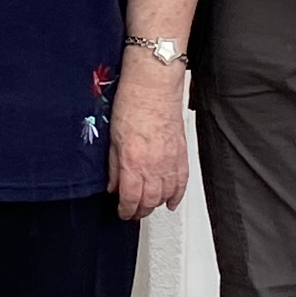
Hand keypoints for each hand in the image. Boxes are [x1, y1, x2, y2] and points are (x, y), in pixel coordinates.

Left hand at [110, 68, 189, 220]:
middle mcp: (154, 164)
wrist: (154, 84)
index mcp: (133, 161)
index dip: (125, 210)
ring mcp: (170, 160)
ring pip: (166, 195)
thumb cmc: (133, 102)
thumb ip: (114, 166)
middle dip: (140, 211)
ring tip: (148, 206)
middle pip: (149, 201)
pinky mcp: (182, 153)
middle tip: (133, 212)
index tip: (122, 212)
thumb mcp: (113, 137)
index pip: (130, 198)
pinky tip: (171, 202)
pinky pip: (182, 182)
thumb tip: (113, 185)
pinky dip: (177, 196)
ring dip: (156, 205)